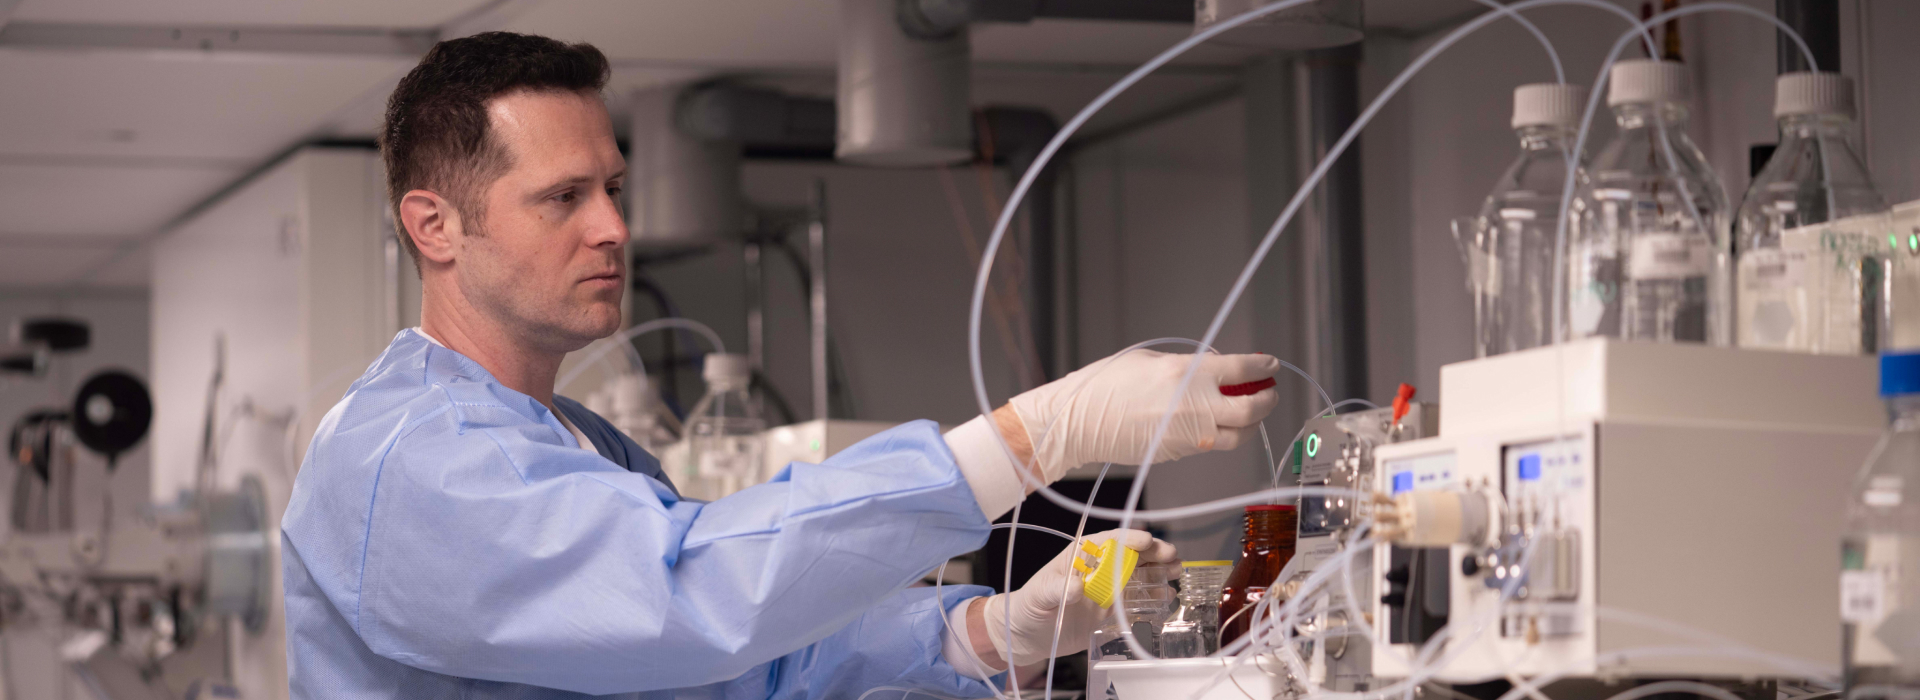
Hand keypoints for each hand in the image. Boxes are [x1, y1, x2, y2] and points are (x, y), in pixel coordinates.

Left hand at [975, 529, 1178, 668]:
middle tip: (1171, 556)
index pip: (1108, 540)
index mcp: (1079, 555)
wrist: (1026, 636)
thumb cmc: (1028, 607)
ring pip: (1138, 574)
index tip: (1145, 540)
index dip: (1128, 538)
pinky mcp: (1110, 610)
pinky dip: (1153, 597)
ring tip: (1176, 573)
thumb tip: (1076, 586)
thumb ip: (1055, 589)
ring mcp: (1106, 589)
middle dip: (1152, 552)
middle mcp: (1097, 569)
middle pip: (1129, 555)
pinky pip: (1136, 600)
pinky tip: (1166, 597)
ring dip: (1158, 572)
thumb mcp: (1038, 596)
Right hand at [1006, 349, 1280, 479]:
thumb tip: (1212, 373)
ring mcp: (1191, 433)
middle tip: (1268, 393)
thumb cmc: (1107, 385)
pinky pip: (1214, 444)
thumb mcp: (1150, 361)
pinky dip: (1224, 434)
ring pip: (1240, 435)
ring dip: (1251, 423)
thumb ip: (1187, 367)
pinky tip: (1217, 423)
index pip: (1242, 369)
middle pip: (1252, 408)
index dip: (1263, 367)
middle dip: (1267, 399)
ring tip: (1249, 413)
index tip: (1270, 365)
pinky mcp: (1182, 452)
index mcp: (1189, 373)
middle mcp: (1197, 405)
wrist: (1083, 421)